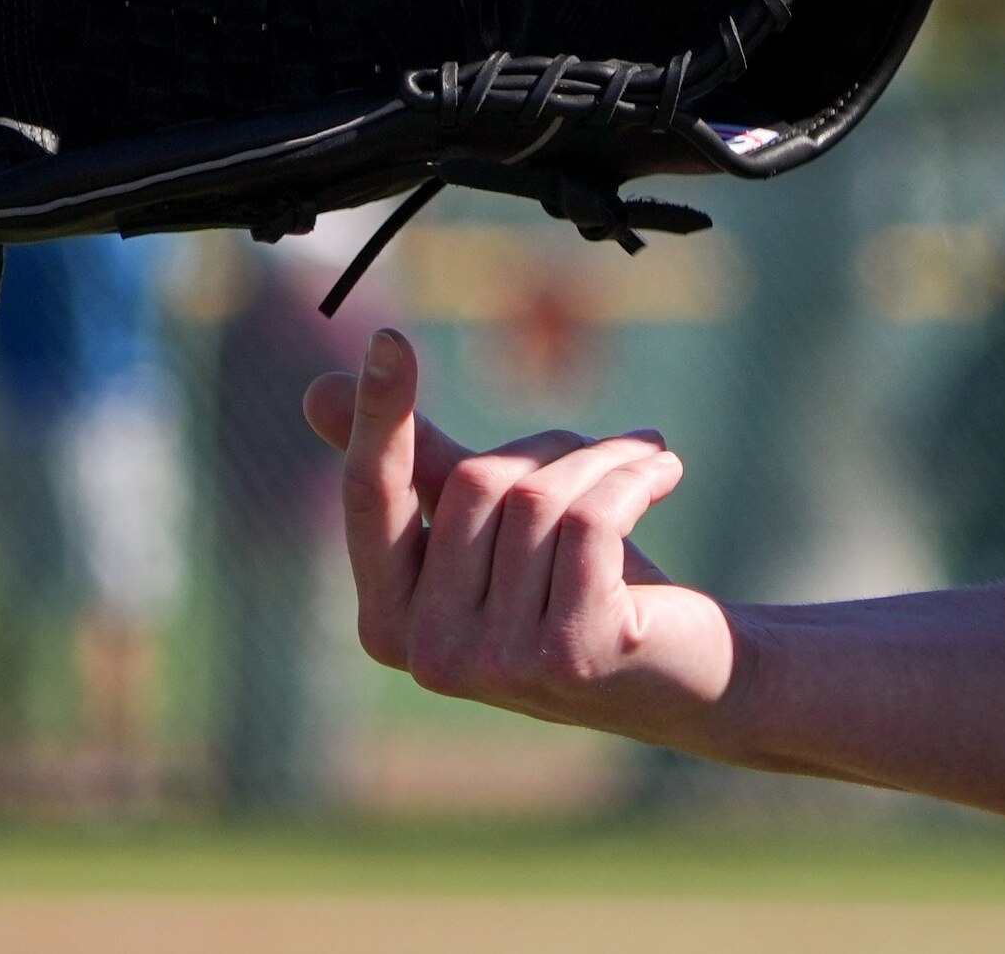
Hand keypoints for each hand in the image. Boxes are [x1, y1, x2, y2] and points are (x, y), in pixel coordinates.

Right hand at [301, 326, 739, 744]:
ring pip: (538, 496)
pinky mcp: (572, 653)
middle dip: (551, 448)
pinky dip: (636, 477)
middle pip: (475, 481)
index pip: (372, 498)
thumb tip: (316, 390)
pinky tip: (666, 474)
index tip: (389, 339)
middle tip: (610, 453)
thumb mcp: (496, 522)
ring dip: (606, 459)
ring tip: (648, 462)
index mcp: (387, 622)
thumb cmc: (581, 582)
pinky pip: (591, 518)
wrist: (688, 665)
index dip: (381, 418)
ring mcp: (497, 664)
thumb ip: (417, 468)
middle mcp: (429, 655)